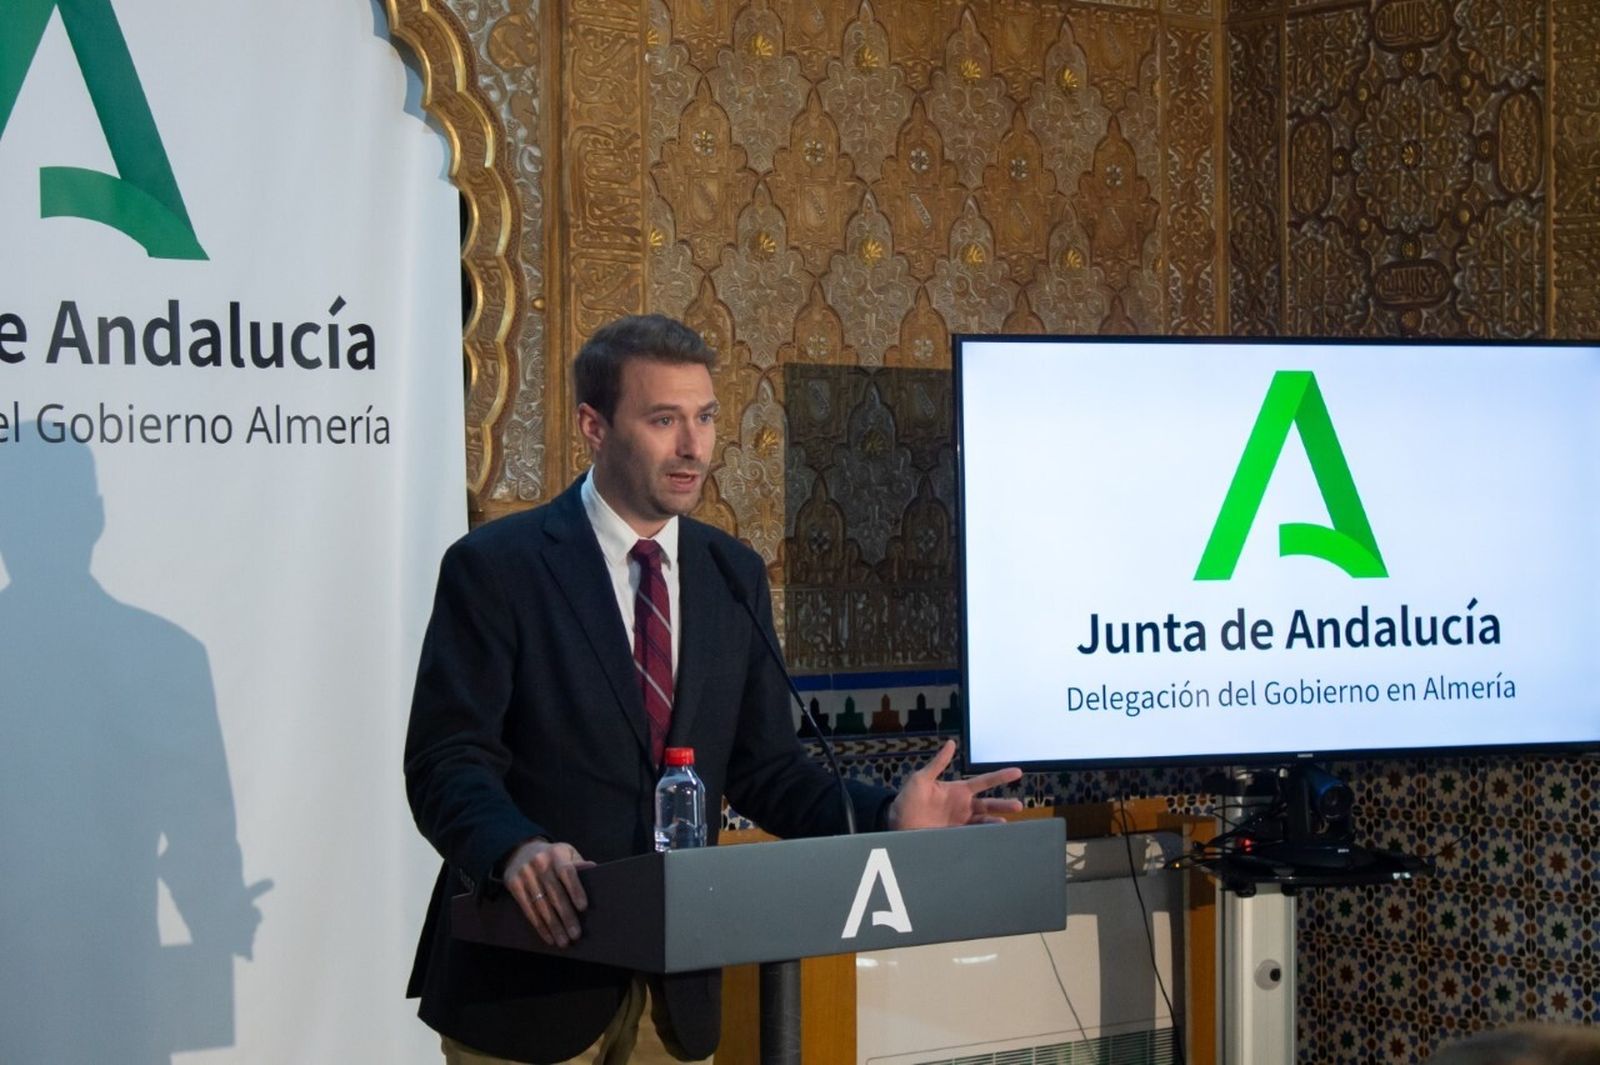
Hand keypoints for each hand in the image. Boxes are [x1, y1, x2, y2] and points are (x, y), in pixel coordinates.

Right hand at [502, 839, 595, 947]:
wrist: (520, 851)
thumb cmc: (552, 856)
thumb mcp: (565, 853)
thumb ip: (578, 863)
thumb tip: (593, 869)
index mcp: (556, 853)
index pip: (567, 872)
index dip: (575, 889)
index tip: (583, 908)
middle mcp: (539, 862)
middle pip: (555, 893)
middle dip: (566, 916)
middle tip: (575, 934)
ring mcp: (525, 874)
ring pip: (541, 905)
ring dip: (553, 926)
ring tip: (563, 941)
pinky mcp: (513, 884)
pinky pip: (528, 909)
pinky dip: (539, 926)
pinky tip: (549, 937)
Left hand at [886, 740, 1022, 829]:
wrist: (897, 823)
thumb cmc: (907, 799)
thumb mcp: (921, 779)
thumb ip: (938, 763)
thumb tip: (951, 743)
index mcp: (958, 791)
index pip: (983, 782)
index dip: (1000, 776)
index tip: (1017, 772)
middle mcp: (963, 807)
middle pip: (989, 805)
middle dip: (1004, 804)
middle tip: (1019, 805)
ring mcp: (960, 822)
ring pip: (984, 821)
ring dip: (995, 822)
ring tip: (1005, 824)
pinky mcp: (955, 836)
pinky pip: (973, 835)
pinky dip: (983, 835)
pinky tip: (990, 836)